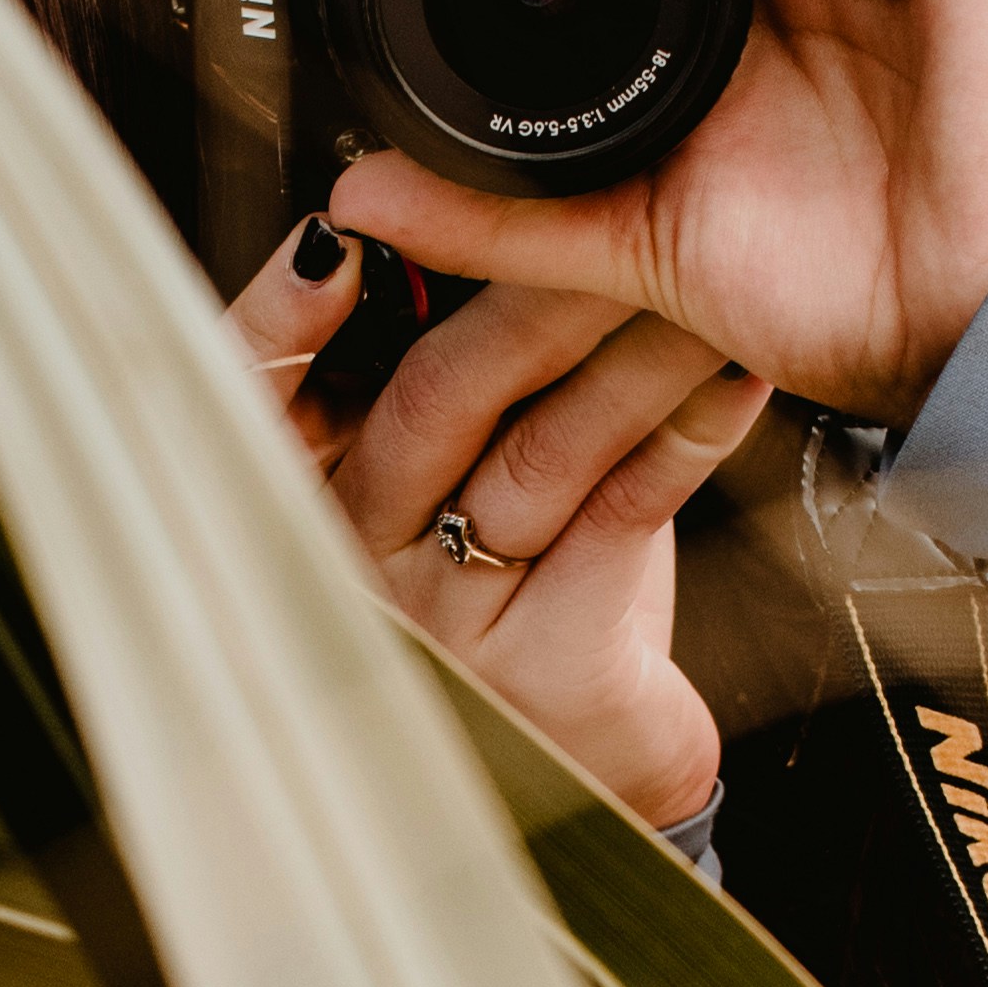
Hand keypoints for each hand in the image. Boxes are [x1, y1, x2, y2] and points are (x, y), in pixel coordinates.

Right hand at [229, 216, 767, 822]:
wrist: (596, 784)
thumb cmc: (517, 605)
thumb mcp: (445, 491)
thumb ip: (428, 378)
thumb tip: (455, 222)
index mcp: (310, 517)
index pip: (258, 401)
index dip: (283, 317)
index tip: (335, 236)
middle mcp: (361, 574)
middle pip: (421, 401)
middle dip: (512, 290)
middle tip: (589, 203)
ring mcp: (449, 627)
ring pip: (535, 447)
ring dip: (623, 340)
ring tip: (690, 266)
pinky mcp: (550, 667)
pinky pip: (624, 511)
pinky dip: (686, 428)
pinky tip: (729, 372)